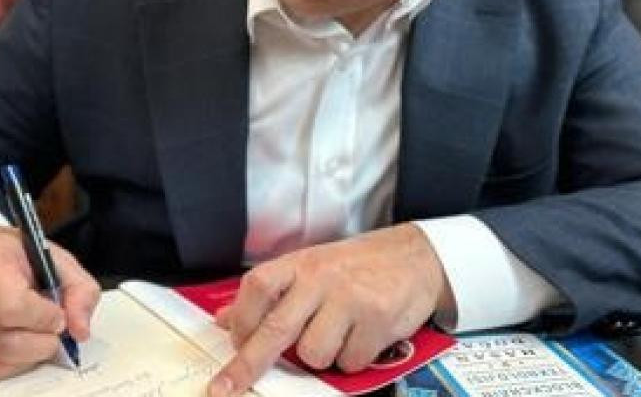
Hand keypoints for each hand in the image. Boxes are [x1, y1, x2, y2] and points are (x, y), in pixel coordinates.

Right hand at [0, 226, 100, 380]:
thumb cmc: (12, 255)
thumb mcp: (56, 259)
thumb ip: (80, 291)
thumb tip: (79, 329)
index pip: (15, 309)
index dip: (45, 319)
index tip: (57, 315)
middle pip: (5, 343)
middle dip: (40, 344)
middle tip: (50, 331)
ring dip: (24, 356)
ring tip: (30, 333)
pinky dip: (1, 360)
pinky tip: (9, 337)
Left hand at [209, 224, 451, 396]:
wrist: (415, 257)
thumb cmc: (357, 267)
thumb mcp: (311, 268)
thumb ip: (271, 294)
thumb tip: (226, 320)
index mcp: (300, 264)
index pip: (257, 287)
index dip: (240, 319)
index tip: (235, 342)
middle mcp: (322, 279)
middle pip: (276, 328)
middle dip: (248, 365)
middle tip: (225, 388)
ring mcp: (350, 300)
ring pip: (313, 354)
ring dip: (321, 356)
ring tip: (337, 336)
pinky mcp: (377, 321)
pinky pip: (349, 362)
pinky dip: (352, 359)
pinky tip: (362, 337)